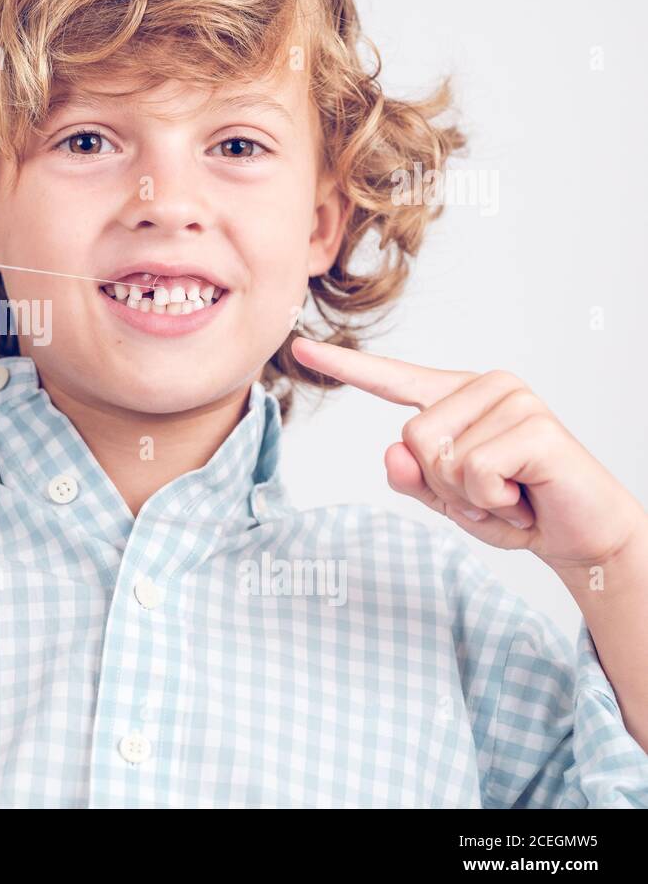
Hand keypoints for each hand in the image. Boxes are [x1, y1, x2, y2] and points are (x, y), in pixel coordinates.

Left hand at [290, 336, 647, 570]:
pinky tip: (524, 498)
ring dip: (471, 496)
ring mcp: (512, 399)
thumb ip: (411, 477)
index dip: (344, 366)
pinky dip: (493, 503)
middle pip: (412, 437)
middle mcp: (483, 386)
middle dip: (444, 485)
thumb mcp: (447, 498)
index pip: (391, 379)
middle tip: (490, 493)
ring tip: (510, 494)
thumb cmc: (514, 509)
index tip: (300, 347)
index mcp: (455, 397)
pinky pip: (474, 472)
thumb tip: (393, 450)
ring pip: (440, 456)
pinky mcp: (535, 425)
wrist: (582, 536)